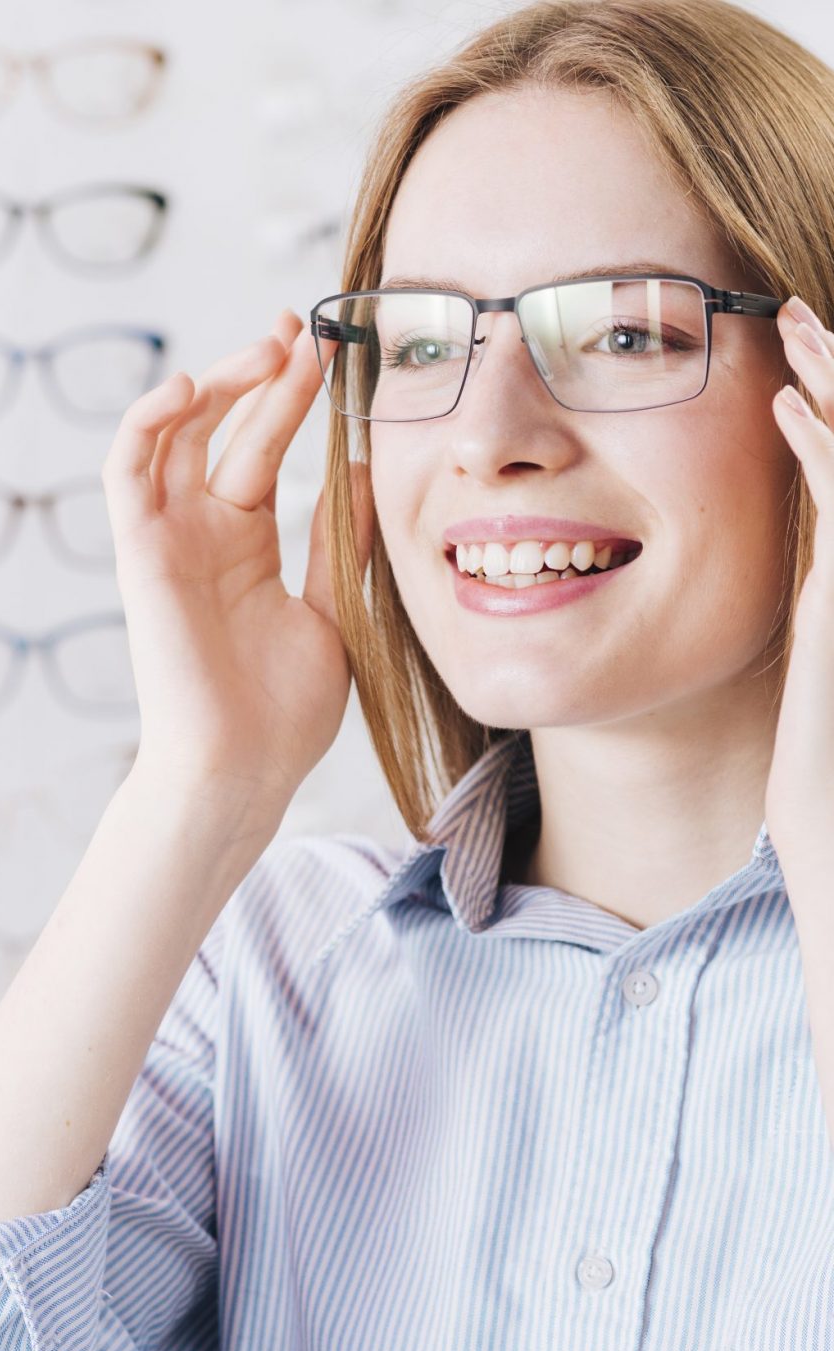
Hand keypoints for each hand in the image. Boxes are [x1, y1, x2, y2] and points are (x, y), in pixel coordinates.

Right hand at [100, 307, 372, 828]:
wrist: (243, 769)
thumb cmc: (284, 711)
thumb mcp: (333, 610)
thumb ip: (338, 541)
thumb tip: (365, 471)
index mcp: (247, 543)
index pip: (264, 449)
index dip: (290, 398)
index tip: (329, 352)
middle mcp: (204, 532)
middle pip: (227, 431)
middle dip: (263, 375)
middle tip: (302, 331)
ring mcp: (170, 539)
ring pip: (175, 435)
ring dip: (215, 385)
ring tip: (266, 350)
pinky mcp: (139, 553)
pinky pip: (126, 472)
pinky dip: (146, 423)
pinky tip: (189, 388)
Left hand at [764, 296, 833, 878]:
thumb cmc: (818, 772)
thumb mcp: (807, 670)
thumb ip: (807, 615)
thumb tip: (789, 583)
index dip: (830, 403)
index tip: (788, 358)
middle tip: (792, 311)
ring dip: (831, 380)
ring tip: (790, 324)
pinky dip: (824, 444)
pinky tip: (788, 406)